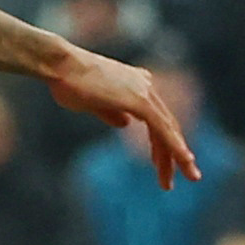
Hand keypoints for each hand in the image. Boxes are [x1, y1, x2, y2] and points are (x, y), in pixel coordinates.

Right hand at [47, 46, 201, 185]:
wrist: (59, 65)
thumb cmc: (68, 82)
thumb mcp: (92, 103)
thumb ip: (111, 113)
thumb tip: (126, 124)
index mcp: (136, 85)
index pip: (157, 119)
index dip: (163, 143)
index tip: (163, 165)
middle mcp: (145, 86)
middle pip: (166, 125)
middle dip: (174, 154)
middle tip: (181, 178)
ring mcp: (143, 92)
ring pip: (168, 129)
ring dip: (177, 156)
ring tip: (184, 178)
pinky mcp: (139, 100)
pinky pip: (162, 128)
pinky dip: (175, 146)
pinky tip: (183, 161)